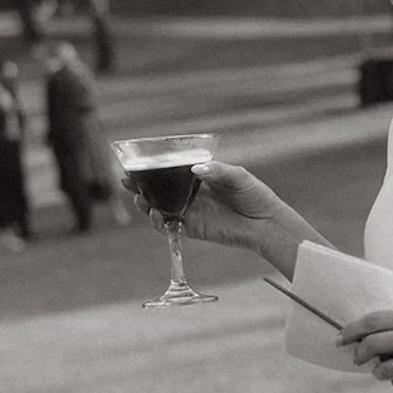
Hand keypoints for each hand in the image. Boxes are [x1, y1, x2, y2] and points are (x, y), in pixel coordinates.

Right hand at [125, 160, 282, 252]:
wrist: (266, 222)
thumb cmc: (254, 195)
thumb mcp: (237, 176)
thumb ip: (216, 171)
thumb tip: (196, 169)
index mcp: (196, 178)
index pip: (168, 172)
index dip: (150, 168)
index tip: (134, 163)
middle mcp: (189, 195)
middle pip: (157, 191)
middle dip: (138, 186)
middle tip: (127, 181)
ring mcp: (190, 212)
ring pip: (159, 209)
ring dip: (145, 205)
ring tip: (139, 198)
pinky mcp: (193, 229)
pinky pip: (170, 227)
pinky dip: (158, 223)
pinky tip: (155, 215)